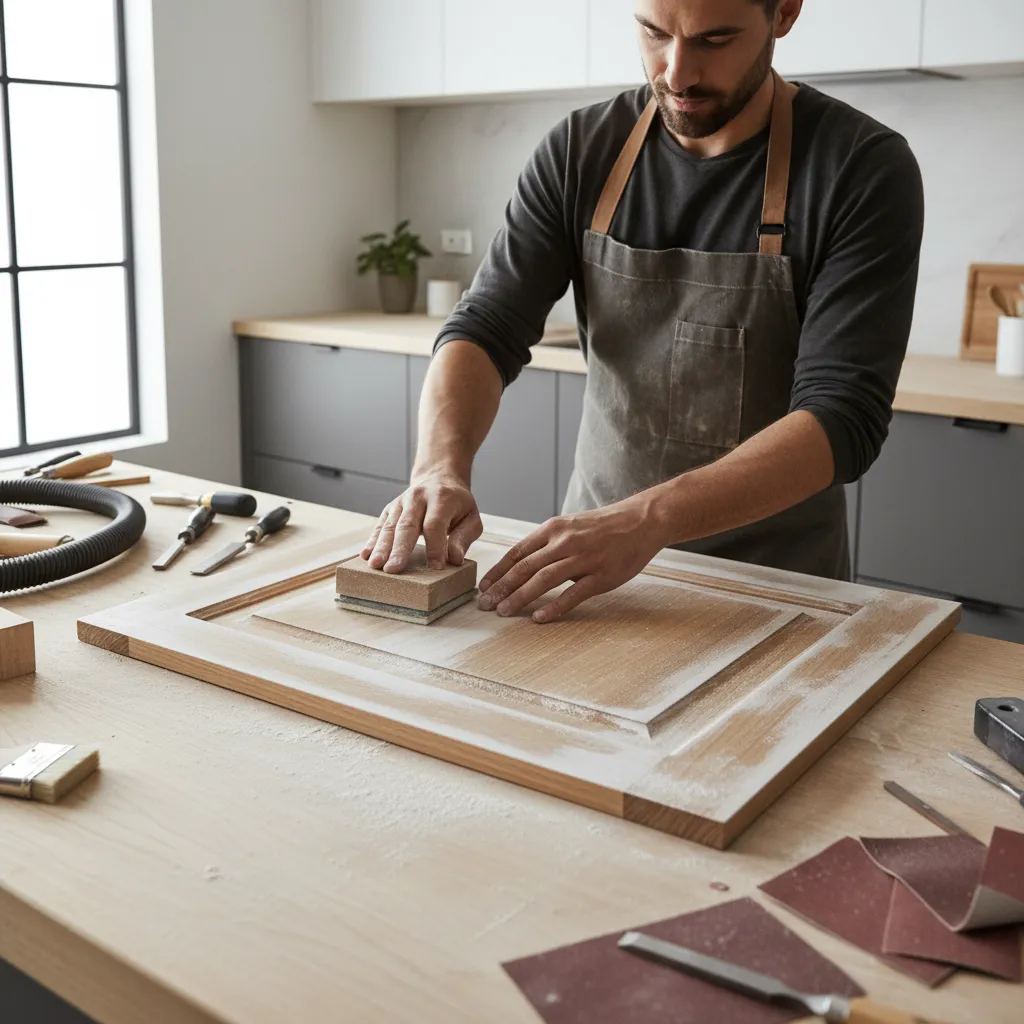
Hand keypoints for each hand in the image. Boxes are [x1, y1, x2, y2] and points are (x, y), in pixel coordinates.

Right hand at [362, 469, 482, 572]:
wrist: (439, 479)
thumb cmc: (457, 505)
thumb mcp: (471, 519)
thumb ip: (463, 539)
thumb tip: (455, 560)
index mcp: (442, 498)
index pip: (435, 524)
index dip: (435, 546)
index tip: (435, 567)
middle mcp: (418, 498)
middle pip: (407, 525)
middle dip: (400, 549)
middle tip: (393, 569)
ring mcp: (401, 502)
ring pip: (390, 526)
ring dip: (382, 547)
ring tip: (376, 565)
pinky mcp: (390, 509)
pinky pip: (379, 526)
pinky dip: (372, 541)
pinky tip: (366, 556)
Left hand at [478, 497, 666, 622]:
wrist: (641, 521)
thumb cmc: (603, 527)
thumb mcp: (570, 526)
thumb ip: (547, 543)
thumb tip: (521, 564)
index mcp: (554, 529)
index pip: (517, 552)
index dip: (497, 571)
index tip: (483, 588)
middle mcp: (565, 542)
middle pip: (525, 568)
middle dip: (501, 588)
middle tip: (485, 605)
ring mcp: (584, 559)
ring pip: (543, 580)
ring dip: (520, 598)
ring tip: (504, 612)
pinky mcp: (602, 575)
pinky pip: (573, 594)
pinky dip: (553, 607)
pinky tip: (538, 618)